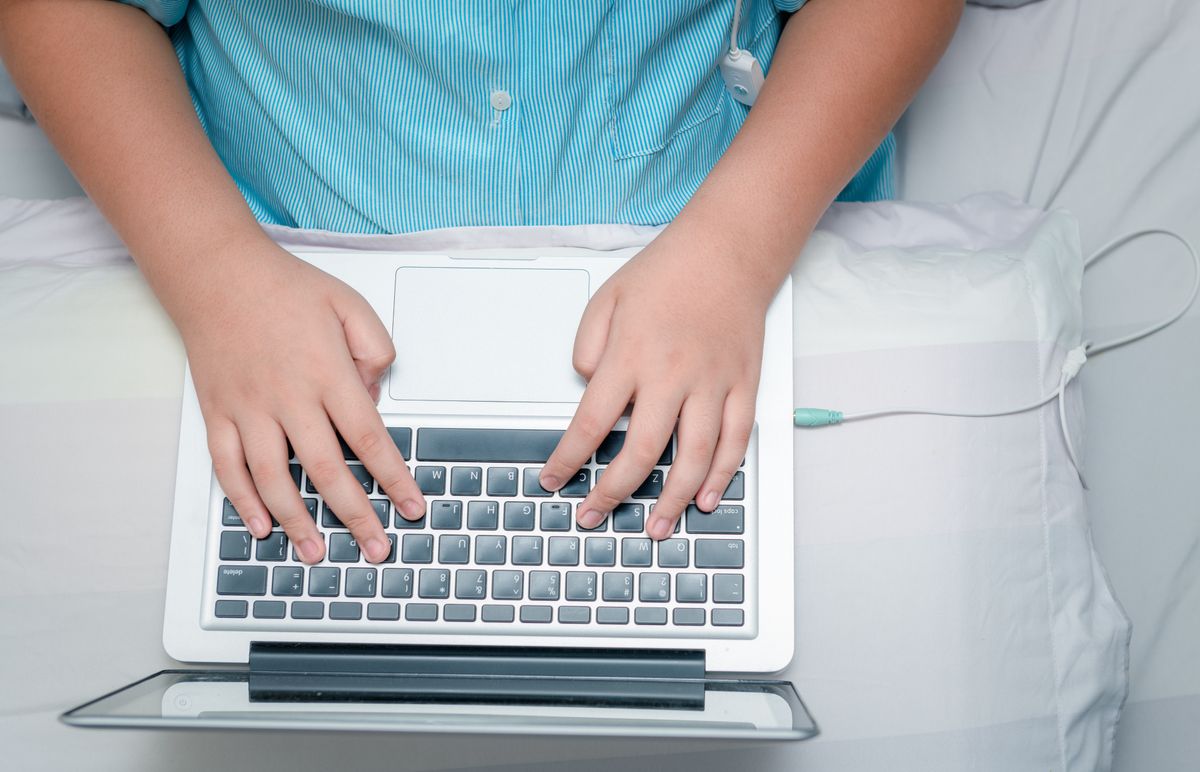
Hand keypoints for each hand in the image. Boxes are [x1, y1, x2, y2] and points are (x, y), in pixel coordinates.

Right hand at [181, 239, 425, 563]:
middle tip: (376, 548)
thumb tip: (375, 397)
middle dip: (356, 515)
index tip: (412, 506)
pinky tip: (261, 527)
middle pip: (327, 470)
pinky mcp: (217, 413)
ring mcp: (248, 409)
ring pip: (275, 479)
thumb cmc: (284, 287)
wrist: (216, 272)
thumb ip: (375, 348)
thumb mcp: (349, 304)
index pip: (370, 438)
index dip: (394, 478)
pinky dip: (243, 502)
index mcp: (328, 372)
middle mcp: (288, 397)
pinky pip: (228, 467)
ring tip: (318, 553)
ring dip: (298, 522)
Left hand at [538, 228, 773, 538]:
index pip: (590, 424)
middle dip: (613, 494)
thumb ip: (587, 348)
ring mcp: (713, 383)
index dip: (567, 460)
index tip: (554, 480)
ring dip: (673, 500)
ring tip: (655, 527)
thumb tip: (588, 390)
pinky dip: (723, 475)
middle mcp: (671, 375)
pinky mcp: (744, 385)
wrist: (727, 249)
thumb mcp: (605, 298)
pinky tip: (707, 499)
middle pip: (640, 452)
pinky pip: (736, 441)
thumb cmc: (665, 271)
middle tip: (594, 516)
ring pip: (693, 457)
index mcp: (630, 356)